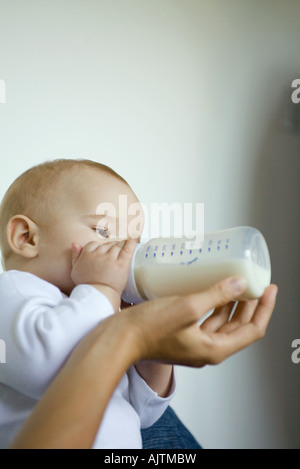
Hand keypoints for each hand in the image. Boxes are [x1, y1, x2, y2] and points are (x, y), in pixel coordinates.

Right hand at [71, 239, 135, 309]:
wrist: (97, 296)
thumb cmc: (85, 285)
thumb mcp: (75, 270)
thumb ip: (75, 256)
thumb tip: (75, 243)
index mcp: (87, 255)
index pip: (94, 244)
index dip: (98, 248)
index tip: (102, 252)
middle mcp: (98, 254)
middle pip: (106, 245)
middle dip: (110, 247)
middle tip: (114, 253)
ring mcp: (110, 259)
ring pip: (117, 246)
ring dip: (120, 245)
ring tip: (123, 246)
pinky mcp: (121, 264)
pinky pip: (127, 250)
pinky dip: (130, 244)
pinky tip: (132, 241)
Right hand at [124, 277, 277, 366]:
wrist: (120, 339)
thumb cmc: (149, 328)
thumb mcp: (187, 307)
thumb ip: (216, 295)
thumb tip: (239, 283)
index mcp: (214, 349)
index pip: (252, 330)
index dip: (264, 309)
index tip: (269, 289)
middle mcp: (207, 350)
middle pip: (239, 327)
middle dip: (251, 305)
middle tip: (256, 283)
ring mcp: (194, 344)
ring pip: (223, 323)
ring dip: (234, 305)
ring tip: (239, 283)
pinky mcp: (183, 335)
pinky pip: (207, 321)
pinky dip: (215, 306)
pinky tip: (212, 291)